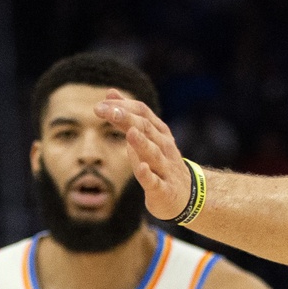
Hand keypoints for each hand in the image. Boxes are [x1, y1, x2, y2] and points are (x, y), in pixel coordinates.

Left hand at [94, 91, 192, 221]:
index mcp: (159, 132)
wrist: (187, 196)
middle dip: (126, 119)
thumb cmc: (160, 164)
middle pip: (145, 129)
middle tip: (107, 111)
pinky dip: (148, 175)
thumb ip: (127, 117)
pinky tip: (141, 168)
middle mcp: (164, 146)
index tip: (100, 105)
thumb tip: (110, 93)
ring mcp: (165, 168)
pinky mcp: (163, 190)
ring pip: (153, 153)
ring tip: (130, 133)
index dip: (122, 107)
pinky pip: (155, 182)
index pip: (142, 113)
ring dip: (141, 143)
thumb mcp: (145, 137)